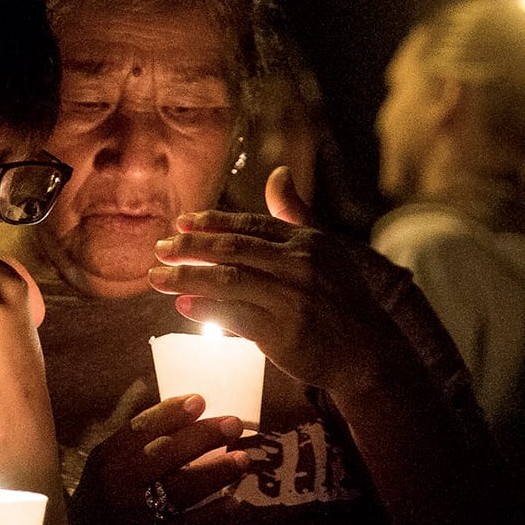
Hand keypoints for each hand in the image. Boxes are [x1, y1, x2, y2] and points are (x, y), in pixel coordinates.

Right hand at [70, 395, 248, 524]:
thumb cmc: (106, 490)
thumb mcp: (108, 459)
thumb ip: (138, 439)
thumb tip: (184, 413)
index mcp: (109, 458)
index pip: (139, 429)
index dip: (170, 413)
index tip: (199, 400)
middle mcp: (121, 483)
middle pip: (165, 454)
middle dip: (203, 436)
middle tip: (233, 424)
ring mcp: (138, 513)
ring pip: (181, 488)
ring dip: (216, 472)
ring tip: (242, 459)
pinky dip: (213, 514)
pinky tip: (233, 502)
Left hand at [147, 166, 405, 394]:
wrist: (367, 352)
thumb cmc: (339, 298)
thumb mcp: (324, 250)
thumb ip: (294, 214)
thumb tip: (278, 173)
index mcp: (307, 241)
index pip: (249, 225)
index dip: (211, 222)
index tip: (180, 223)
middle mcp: (300, 265)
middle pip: (232, 249)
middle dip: (189, 248)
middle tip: (160, 249)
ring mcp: (292, 298)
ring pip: (226, 280)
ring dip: (185, 277)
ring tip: (156, 277)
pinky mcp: (283, 332)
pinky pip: (234, 315)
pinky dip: (204, 308)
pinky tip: (182, 305)